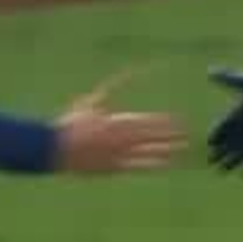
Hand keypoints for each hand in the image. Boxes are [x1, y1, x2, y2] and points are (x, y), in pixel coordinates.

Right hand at [55, 69, 185, 174]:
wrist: (54, 148)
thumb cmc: (71, 123)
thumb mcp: (91, 102)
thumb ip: (111, 90)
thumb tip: (128, 73)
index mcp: (115, 121)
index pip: (147, 121)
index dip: (164, 121)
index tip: (179, 120)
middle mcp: (121, 137)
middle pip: (152, 135)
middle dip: (170, 134)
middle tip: (188, 132)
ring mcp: (118, 153)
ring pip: (149, 151)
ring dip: (167, 149)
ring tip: (183, 149)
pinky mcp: (113, 167)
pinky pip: (138, 166)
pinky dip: (154, 165)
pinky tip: (167, 164)